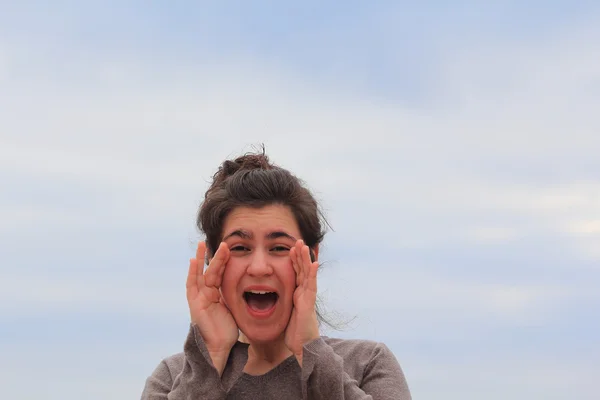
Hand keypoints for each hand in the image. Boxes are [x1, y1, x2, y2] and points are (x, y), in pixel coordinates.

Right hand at [186, 241, 237, 374]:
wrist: (219, 347)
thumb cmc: (228, 331)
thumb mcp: (234, 309)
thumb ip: (236, 297)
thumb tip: (251, 287)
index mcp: (216, 294)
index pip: (220, 273)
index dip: (224, 261)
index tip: (229, 248)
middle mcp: (206, 294)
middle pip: (211, 270)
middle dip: (216, 256)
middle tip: (222, 242)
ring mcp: (199, 298)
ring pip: (202, 274)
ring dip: (202, 259)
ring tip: (203, 244)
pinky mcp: (195, 303)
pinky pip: (192, 285)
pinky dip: (192, 272)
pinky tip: (192, 260)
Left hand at [285, 240, 319, 366]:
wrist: (300, 347)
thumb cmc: (291, 333)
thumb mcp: (281, 314)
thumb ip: (276, 305)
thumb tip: (263, 302)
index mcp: (296, 294)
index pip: (295, 273)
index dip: (293, 261)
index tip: (289, 248)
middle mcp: (303, 294)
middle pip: (302, 270)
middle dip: (299, 255)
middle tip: (297, 241)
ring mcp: (307, 297)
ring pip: (307, 274)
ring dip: (305, 259)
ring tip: (303, 245)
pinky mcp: (309, 303)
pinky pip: (311, 286)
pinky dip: (313, 274)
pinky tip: (314, 263)